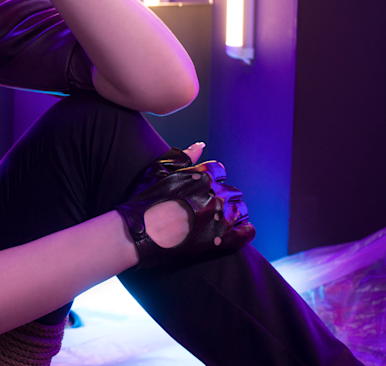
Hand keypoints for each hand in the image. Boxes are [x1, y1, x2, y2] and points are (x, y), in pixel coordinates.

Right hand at [116, 147, 254, 269]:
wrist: (139, 234)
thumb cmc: (144, 201)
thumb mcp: (158, 171)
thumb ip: (183, 156)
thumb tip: (201, 145)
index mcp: (201, 176)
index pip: (220, 171)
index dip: (212, 179)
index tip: (204, 188)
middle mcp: (215, 195)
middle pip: (232, 191)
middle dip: (222, 196)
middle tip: (208, 206)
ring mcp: (221, 219)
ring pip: (241, 210)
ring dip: (232, 212)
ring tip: (218, 219)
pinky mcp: (222, 240)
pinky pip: (247, 232)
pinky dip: (244, 230)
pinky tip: (233, 231)